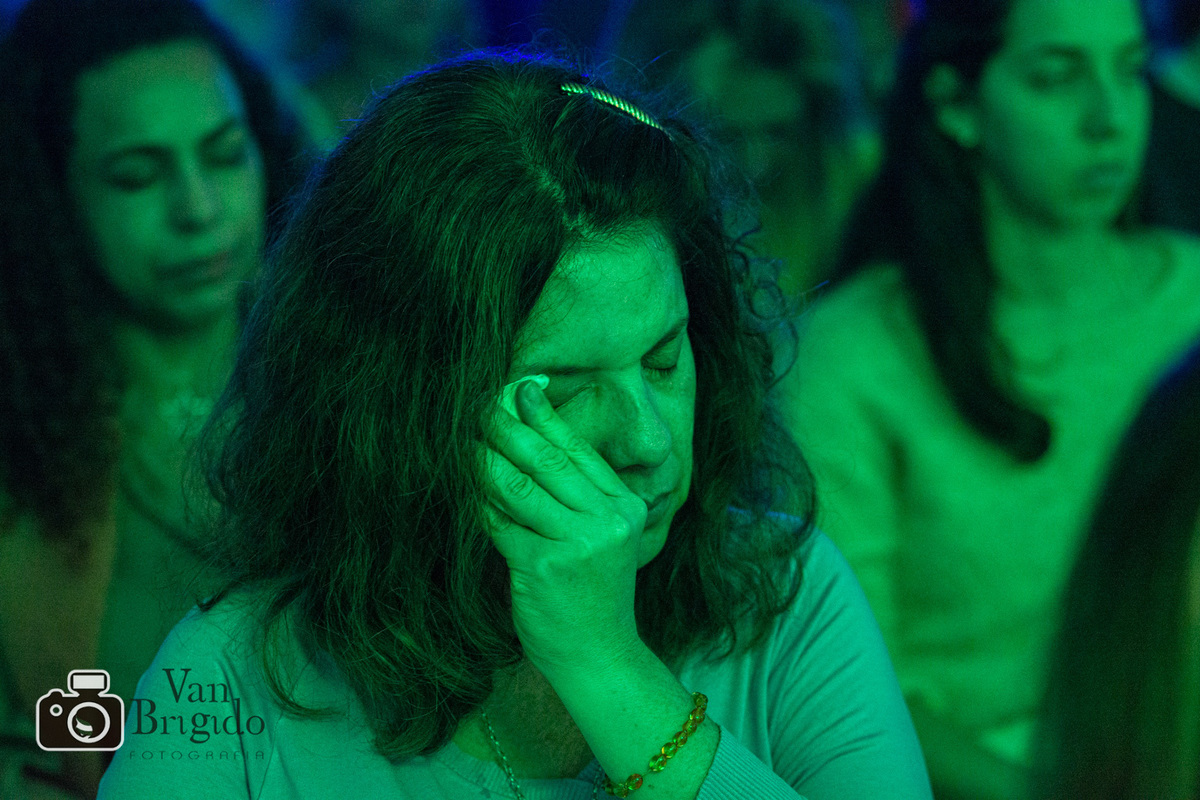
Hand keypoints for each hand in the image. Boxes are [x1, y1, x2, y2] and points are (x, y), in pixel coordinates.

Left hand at [482, 376, 648, 675]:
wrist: (598, 655)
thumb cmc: (592, 595)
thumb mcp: (601, 540)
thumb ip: (577, 498)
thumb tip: (528, 443)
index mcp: (625, 507)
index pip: (579, 451)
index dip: (547, 417)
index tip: (523, 389)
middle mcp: (608, 520)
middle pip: (547, 459)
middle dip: (509, 427)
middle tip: (480, 406)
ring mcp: (578, 543)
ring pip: (518, 486)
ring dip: (485, 460)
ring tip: (464, 440)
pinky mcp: (544, 565)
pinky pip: (501, 523)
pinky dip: (481, 506)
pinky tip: (468, 492)